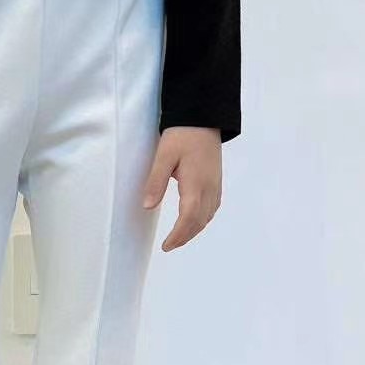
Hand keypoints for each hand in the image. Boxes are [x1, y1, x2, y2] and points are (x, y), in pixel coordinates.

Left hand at [142, 127, 221, 251]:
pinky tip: (193, 222)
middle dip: (184, 237)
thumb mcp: (163, 156)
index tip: (166, 246)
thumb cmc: (182, 135)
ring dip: (193, 230)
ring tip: (178, 239)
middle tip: (168, 246)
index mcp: (196, 183)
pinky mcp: (217, 181)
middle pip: (199, 221)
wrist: (203, 118)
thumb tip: (148, 206)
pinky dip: (202, 220)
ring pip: (207, 216)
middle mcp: (209, 187)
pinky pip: (212, 207)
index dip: (177, 235)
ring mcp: (216, 185)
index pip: (188, 218)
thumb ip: (155, 182)